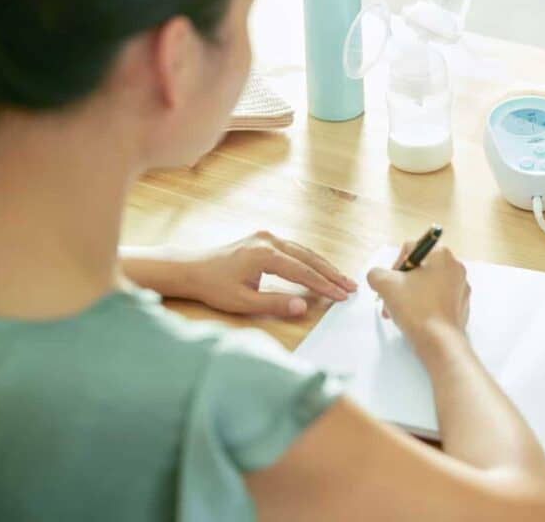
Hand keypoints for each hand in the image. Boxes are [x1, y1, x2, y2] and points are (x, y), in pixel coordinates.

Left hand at [179, 231, 356, 316]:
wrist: (193, 269)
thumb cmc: (214, 287)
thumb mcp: (243, 302)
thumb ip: (275, 304)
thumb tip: (303, 308)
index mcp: (264, 254)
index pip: (302, 271)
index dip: (324, 285)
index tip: (341, 296)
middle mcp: (268, 240)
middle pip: (308, 257)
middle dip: (331, 273)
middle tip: (350, 286)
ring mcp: (267, 236)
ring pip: (303, 251)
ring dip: (323, 266)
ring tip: (342, 280)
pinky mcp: (265, 238)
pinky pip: (294, 249)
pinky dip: (310, 260)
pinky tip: (321, 269)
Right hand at [367, 243, 469, 352]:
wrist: (439, 342)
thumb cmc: (416, 308)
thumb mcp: (385, 284)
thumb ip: (376, 273)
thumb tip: (378, 276)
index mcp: (441, 255)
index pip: (411, 249)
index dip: (395, 265)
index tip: (391, 283)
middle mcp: (455, 267)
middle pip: (420, 268)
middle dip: (402, 283)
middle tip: (392, 299)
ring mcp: (461, 288)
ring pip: (428, 285)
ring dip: (410, 295)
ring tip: (400, 312)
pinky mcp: (461, 306)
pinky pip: (438, 300)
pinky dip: (425, 306)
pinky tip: (415, 319)